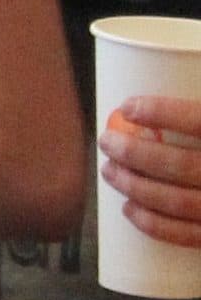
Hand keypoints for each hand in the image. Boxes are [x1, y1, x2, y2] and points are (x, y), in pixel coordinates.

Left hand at [104, 93, 200, 248]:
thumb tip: (183, 63)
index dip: (162, 112)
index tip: (128, 106)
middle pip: (182, 165)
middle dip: (135, 153)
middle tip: (108, 140)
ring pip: (178, 202)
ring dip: (135, 186)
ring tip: (109, 170)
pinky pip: (191, 236)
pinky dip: (155, 224)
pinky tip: (130, 209)